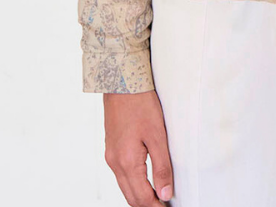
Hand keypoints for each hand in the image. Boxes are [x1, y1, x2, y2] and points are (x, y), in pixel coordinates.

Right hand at [103, 90, 174, 204]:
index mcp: (126, 162)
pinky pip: (121, 175)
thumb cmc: (141, 104)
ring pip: (125, 187)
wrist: (122, 82)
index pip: (142, 198)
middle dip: (147, 206)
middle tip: (164, 206)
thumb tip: (165, 194)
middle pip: (131, 197)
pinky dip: (133, 184)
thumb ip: (162, 167)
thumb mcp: (158, 135)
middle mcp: (114, 163)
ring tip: (157, 198)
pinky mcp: (111, 148)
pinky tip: (144, 182)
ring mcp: (111, 156)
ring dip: (140, 197)